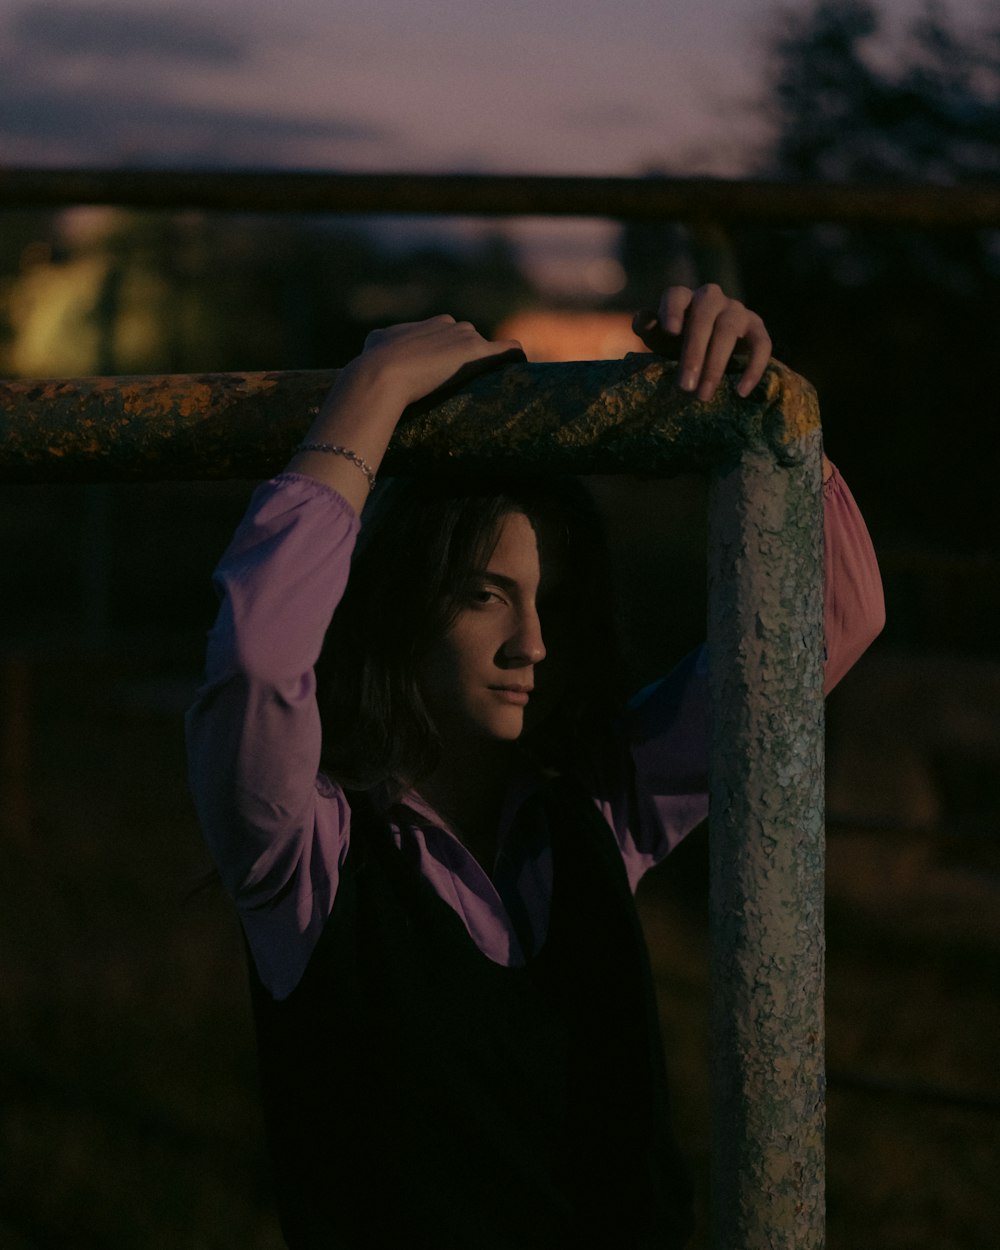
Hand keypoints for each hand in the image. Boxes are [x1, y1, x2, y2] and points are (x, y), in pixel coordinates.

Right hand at [350, 315, 523, 410]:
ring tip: (496, 382)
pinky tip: (522, 365)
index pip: (449, 335)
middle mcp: (450, 325)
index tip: (450, 373)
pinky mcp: (477, 354)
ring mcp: (465, 338)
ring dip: (490, 363)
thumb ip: (383, 339)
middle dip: (468, 360)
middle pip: (469, 342)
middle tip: (468, 385)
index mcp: (430, 323)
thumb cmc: (374, 360)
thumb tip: (377, 342)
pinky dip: (515, 356)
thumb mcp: (375, 341)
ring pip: (486, 348)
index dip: (450, 355)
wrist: (382, 372)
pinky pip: (507, 350)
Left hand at [632, 284, 771, 401]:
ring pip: (729, 331)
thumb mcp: (660, 338)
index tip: (670, 332)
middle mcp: (711, 298)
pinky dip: (753, 368)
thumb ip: (649, 328)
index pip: (676, 295)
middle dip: (694, 353)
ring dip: (716, 365)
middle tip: (685, 387)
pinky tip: (740, 392)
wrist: (712, 347)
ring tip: (703, 396)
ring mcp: (736, 310)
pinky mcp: (756, 327)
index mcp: (684, 299)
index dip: (672, 310)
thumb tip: (642, 321)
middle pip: (704, 318)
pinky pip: (761, 344)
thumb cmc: (679, 342)